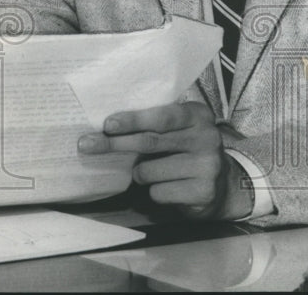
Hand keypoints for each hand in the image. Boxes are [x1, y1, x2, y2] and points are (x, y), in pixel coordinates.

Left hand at [77, 102, 251, 219]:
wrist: (221, 185)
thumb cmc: (184, 149)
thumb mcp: (176, 128)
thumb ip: (152, 123)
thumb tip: (105, 126)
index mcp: (197, 115)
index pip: (161, 116)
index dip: (133, 120)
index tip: (107, 124)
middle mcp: (206, 138)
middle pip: (149, 142)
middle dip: (114, 144)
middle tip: (86, 144)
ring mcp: (208, 166)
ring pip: (148, 171)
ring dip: (139, 173)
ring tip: (151, 172)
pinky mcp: (203, 193)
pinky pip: (158, 193)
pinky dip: (153, 192)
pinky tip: (168, 187)